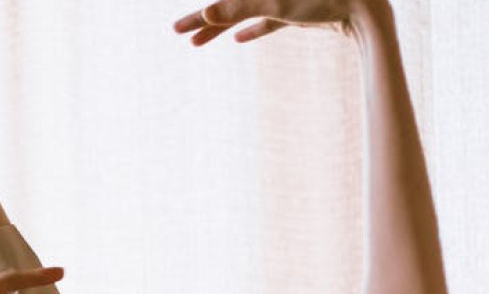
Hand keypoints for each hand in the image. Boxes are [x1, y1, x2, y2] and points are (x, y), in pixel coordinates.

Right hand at [173, 0, 378, 44]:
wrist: (364, 6)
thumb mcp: (275, 4)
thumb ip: (239, 8)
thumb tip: (206, 12)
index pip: (223, 0)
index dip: (199, 15)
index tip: (177, 30)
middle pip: (230, 4)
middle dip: (205, 21)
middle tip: (178, 34)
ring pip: (245, 13)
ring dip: (222, 28)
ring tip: (197, 43)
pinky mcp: (297, 9)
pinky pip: (268, 20)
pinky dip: (254, 29)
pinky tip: (239, 40)